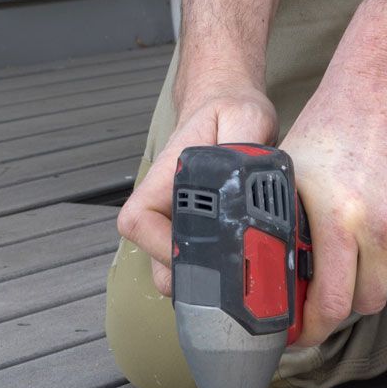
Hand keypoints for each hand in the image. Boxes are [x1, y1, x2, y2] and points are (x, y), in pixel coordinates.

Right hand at [117, 73, 276, 296]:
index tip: (198, 251)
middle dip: (191, 276)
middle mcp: (163, 205)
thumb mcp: (246, 116)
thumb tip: (245, 176)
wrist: (229, 107)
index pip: (138, 222)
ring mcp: (176, 222)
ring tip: (244, 271)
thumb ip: (245, 143)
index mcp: (164, 178)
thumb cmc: (230, 110)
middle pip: (157, 261)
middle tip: (233, 275)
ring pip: (175, 271)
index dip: (160, 246)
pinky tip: (248, 266)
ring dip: (205, 279)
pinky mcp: (195, 233)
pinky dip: (217, 274)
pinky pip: (196, 266)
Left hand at [281, 55, 386, 347]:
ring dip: (373, 277)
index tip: (303, 333)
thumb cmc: (335, 122)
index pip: (332, 304)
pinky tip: (384, 227)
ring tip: (356, 248)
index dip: (313, 328)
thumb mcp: (291, 173)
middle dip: (343, 302)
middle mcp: (383, 226)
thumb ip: (282, 225)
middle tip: (327, 288)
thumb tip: (270, 273)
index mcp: (339, 219)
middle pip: (366, 302)